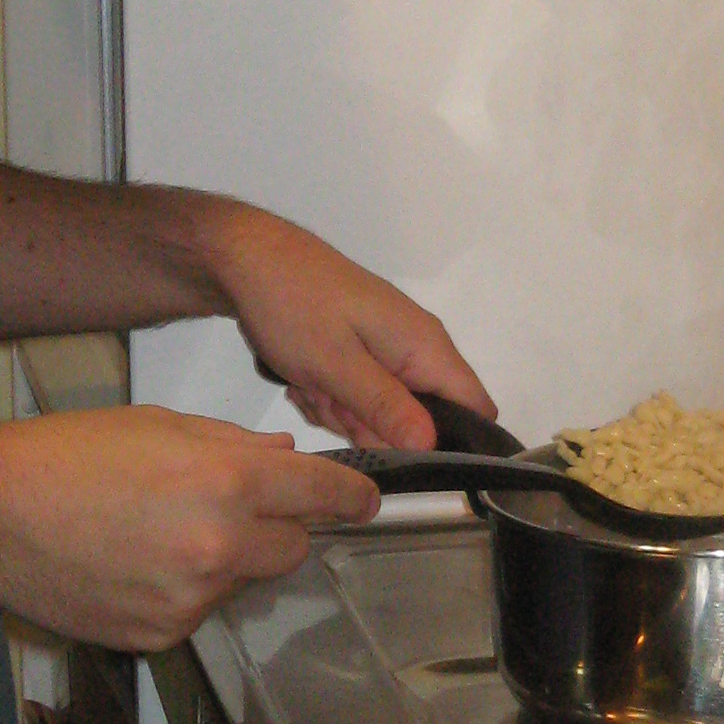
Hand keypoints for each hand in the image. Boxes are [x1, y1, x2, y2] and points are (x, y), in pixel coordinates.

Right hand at [0, 404, 379, 652]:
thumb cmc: (64, 457)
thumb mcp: (160, 425)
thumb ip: (234, 444)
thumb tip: (284, 457)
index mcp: (227, 481)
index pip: (323, 494)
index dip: (352, 494)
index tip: (365, 499)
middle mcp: (218, 546)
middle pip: (294, 547)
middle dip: (280, 526)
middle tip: (235, 506)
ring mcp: (190, 598)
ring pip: (244, 581)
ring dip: (227, 560)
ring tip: (160, 531)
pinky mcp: (160, 634)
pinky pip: (199, 611)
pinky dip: (184, 591)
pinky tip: (137, 563)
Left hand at [201, 206, 494, 449]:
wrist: (248, 260)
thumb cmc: (293, 302)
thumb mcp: (336, 363)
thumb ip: (386, 407)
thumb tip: (432, 446)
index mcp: (425, 346)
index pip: (475, 408)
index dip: (457, 445)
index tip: (411, 462)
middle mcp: (416, 349)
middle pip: (420, 422)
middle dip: (375, 430)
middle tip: (332, 403)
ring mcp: (386, 352)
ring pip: (381, 415)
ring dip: (343, 413)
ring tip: (311, 384)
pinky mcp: (360, 356)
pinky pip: (357, 399)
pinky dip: (329, 399)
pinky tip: (304, 380)